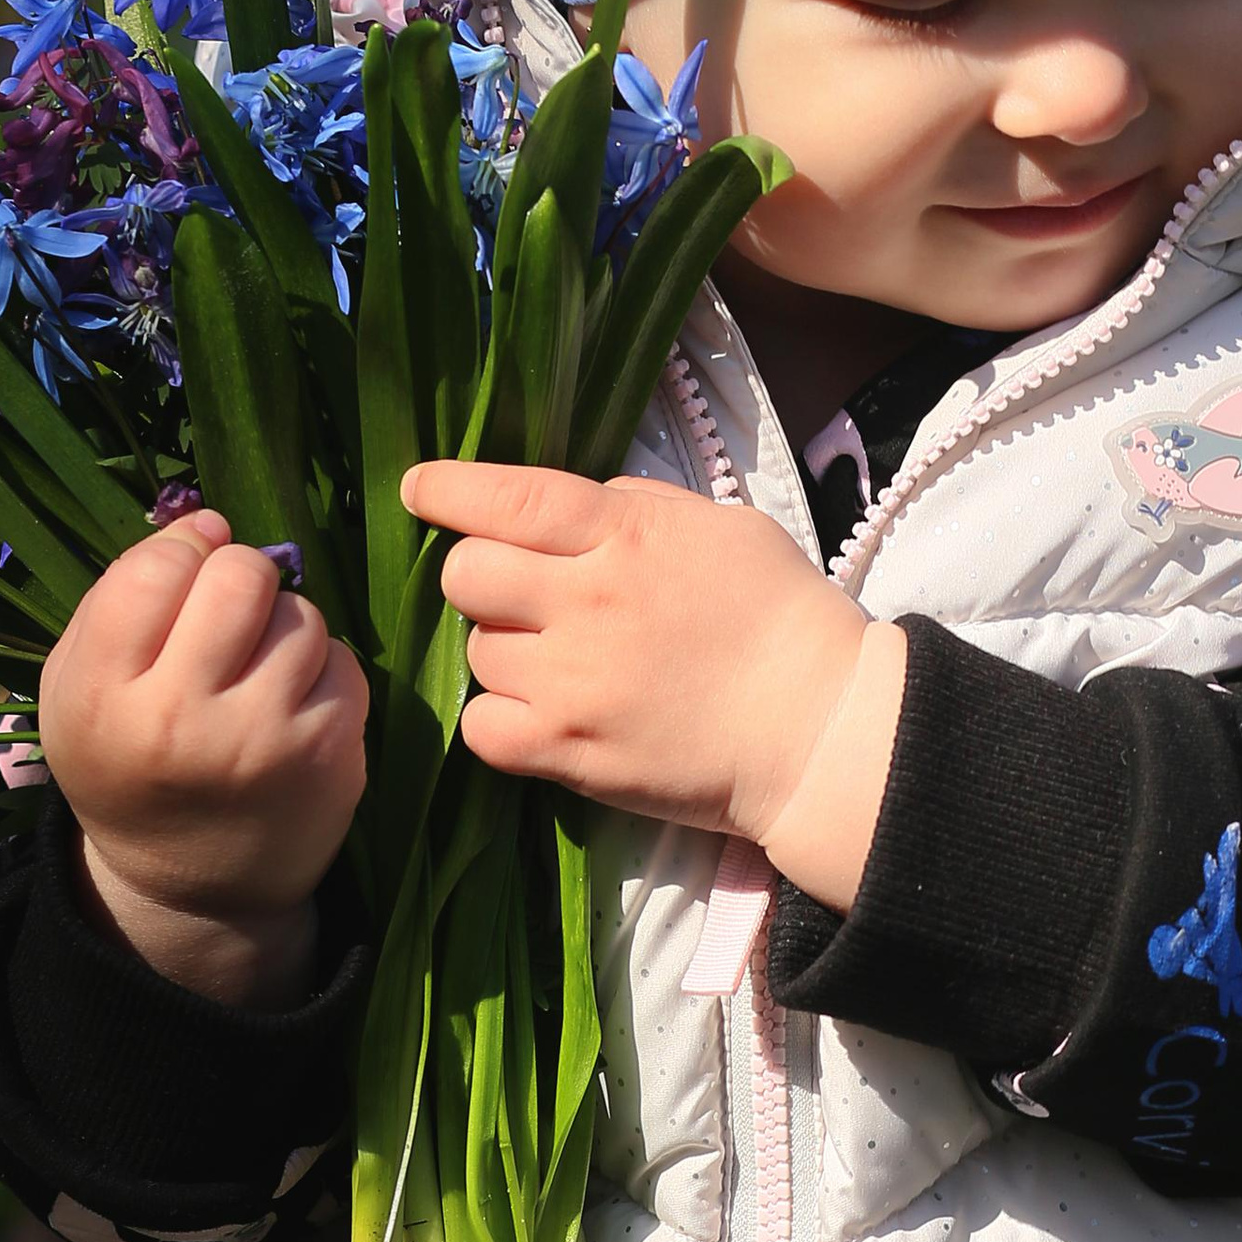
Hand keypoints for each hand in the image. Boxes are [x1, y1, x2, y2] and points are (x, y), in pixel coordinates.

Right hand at [37, 512, 368, 1003]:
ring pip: (301, 615)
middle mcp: (182, 721)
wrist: (192, 886)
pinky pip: (342, 660)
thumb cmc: (129, 759)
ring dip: (282, 627)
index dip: (178, 554)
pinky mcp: (331, 757)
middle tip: (226, 616)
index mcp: (104, 698)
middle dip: (237, 577)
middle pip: (240, 575)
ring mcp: (265, 741)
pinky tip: (290, 707)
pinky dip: (321, 671)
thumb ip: (123, 593)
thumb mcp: (80, 684)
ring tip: (253, 673)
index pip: (154, 570)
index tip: (181, 577)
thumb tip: (210, 522)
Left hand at [404, 462, 909, 906]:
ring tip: (559, 662)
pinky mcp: (569, 752)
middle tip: (522, 594)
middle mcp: (583, 603)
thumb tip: (571, 512)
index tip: (421, 489)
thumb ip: (636, 509)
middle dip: (482, 576)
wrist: (821, 728)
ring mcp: (570, 683)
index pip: (504, 499)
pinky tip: (540, 712)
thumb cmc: (782, 616)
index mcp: (623, 535)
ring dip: (504, 650)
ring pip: (476, 651)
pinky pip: (482, 727)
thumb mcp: (720, 526)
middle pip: (466, 574)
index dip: (447, 489)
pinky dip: (499, 717)